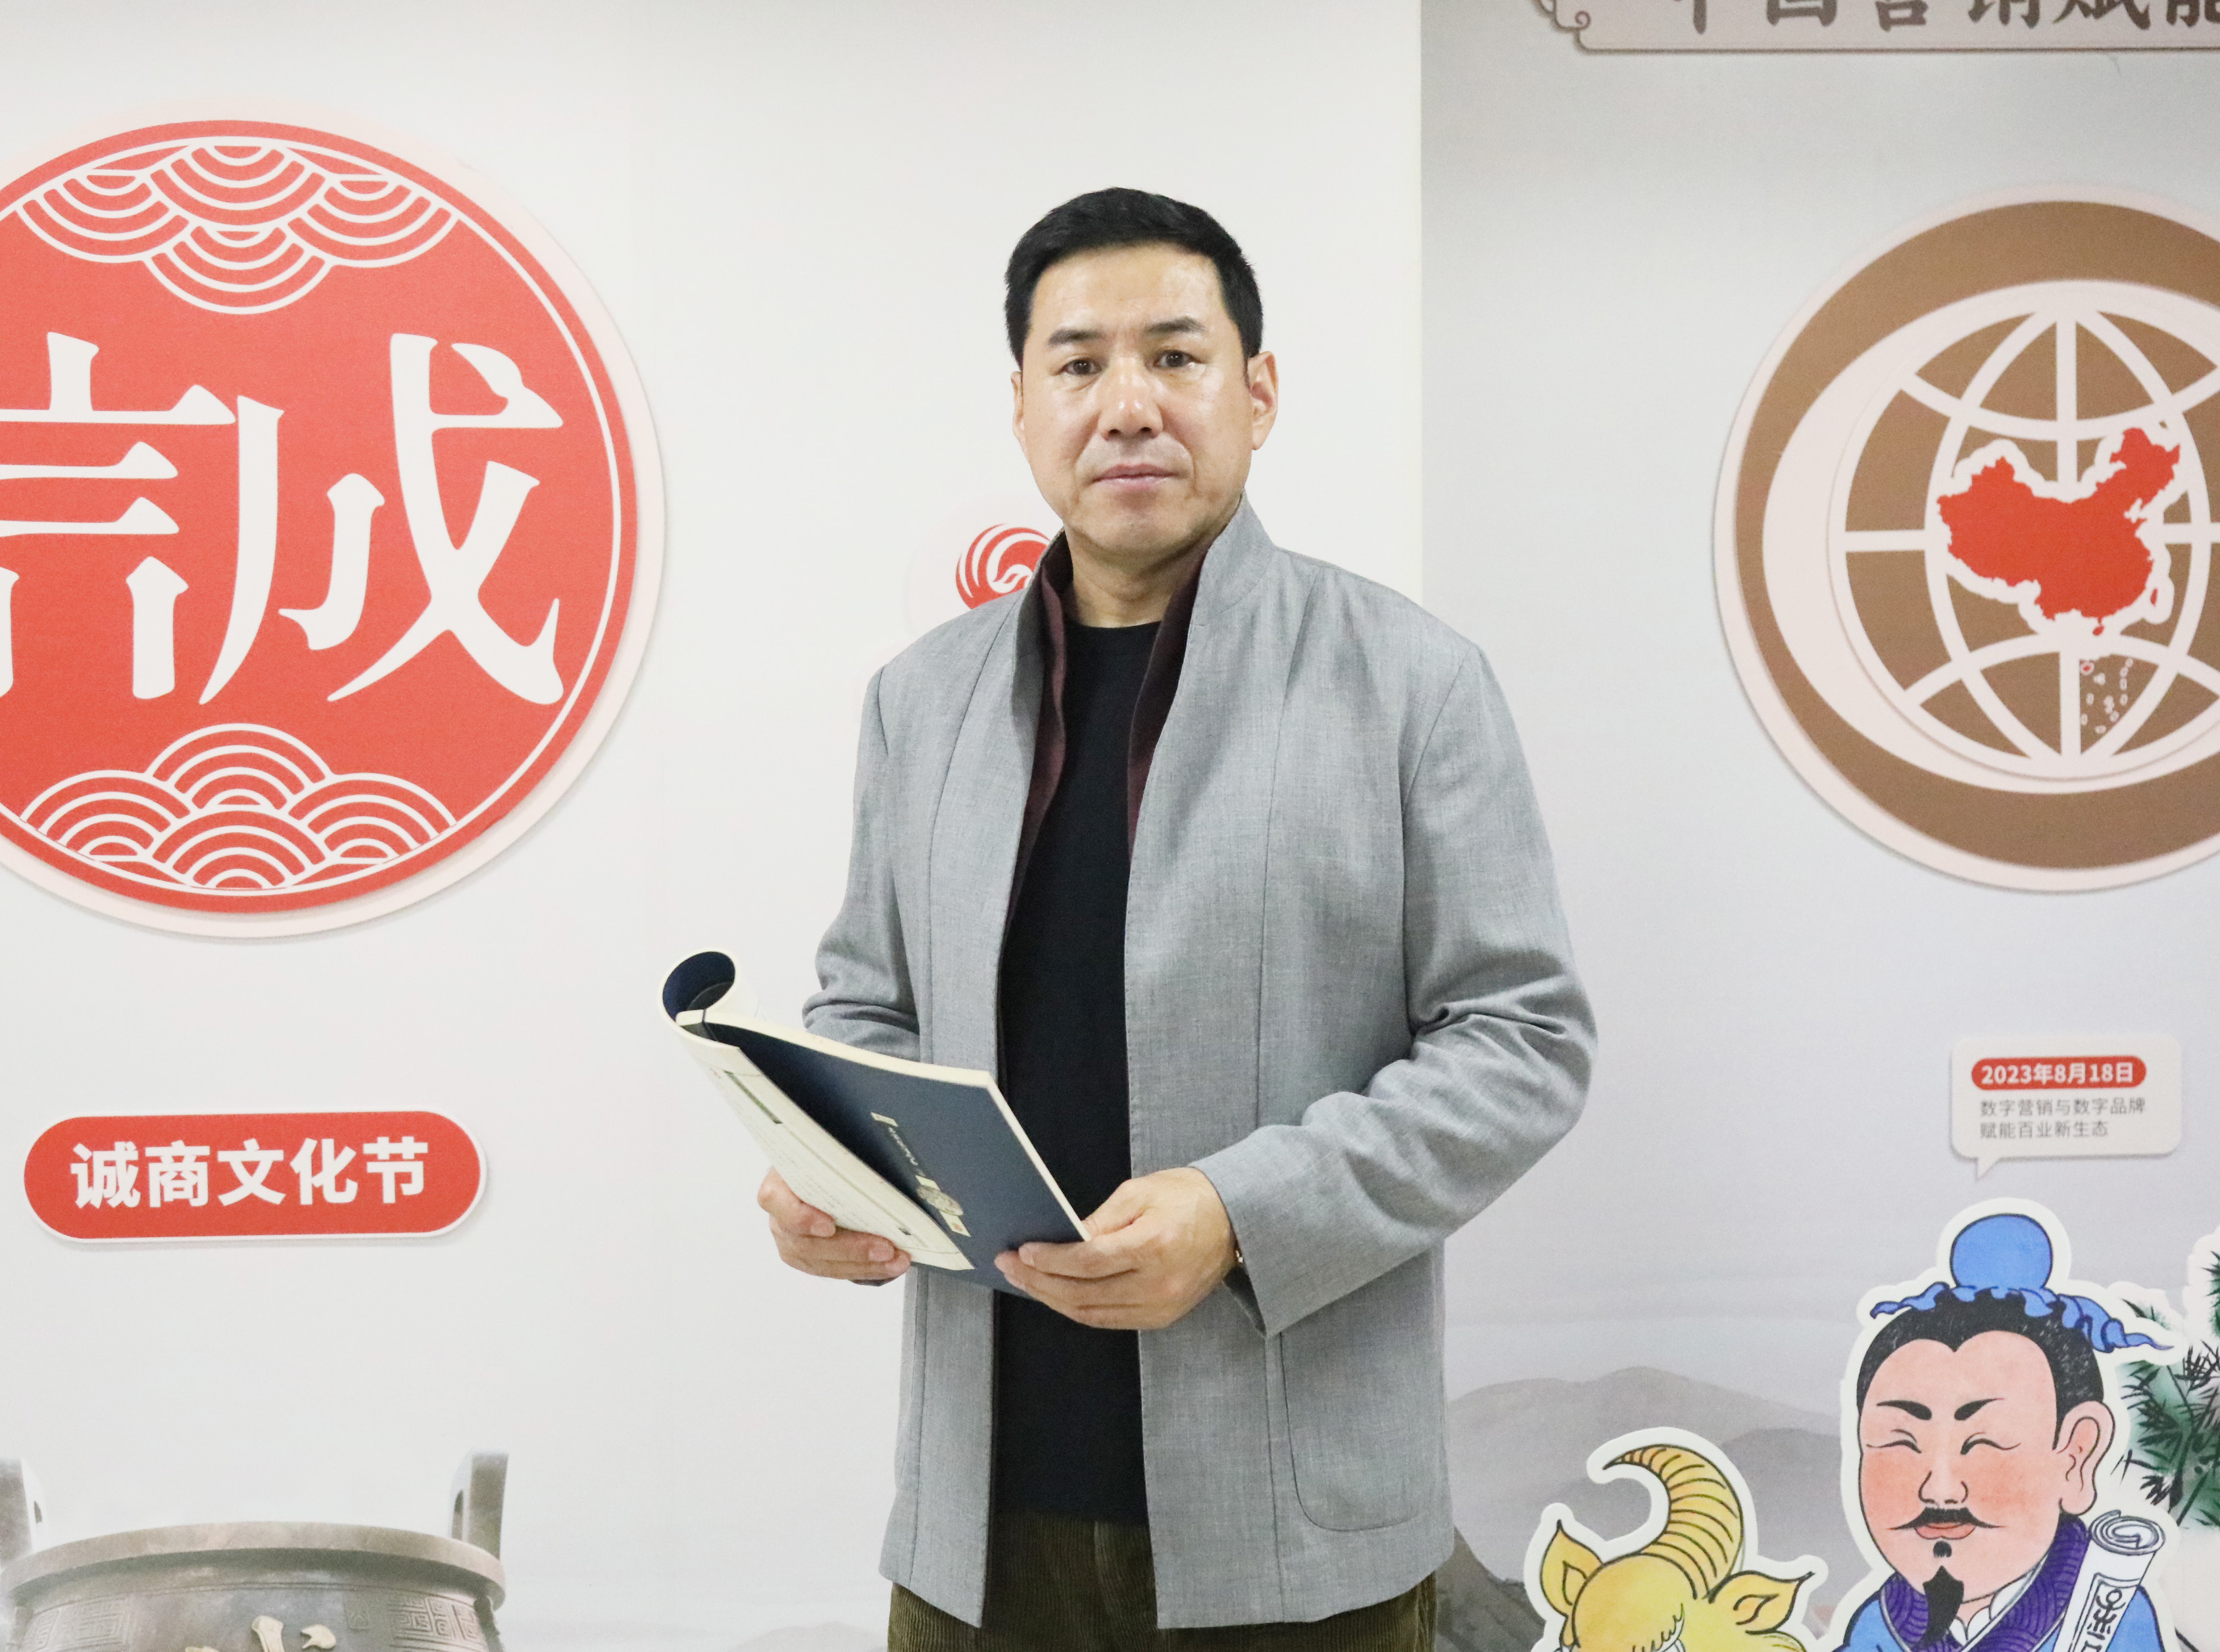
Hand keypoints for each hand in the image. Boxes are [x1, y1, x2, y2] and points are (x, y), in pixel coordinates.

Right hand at [757, 1169, 909, 1282]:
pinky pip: (830, 1269)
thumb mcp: (828, 1148)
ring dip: (861, 1264)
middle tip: (885, 1248)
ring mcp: (790, 1237)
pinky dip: (861, 1269)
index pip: (775, 1199)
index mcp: (779, 1178)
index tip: (828, 1225)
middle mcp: (779, 1213)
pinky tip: (885, 1265)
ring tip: (894, 1261)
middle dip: (850, 1248)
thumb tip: (880, 1155)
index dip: (800, 1217)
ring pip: (818, 1261)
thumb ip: (841, 1156)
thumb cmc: (825, 1157)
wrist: (819, 1167)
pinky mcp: (806, 1255)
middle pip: (804, 1241)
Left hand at [996, 1168, 1235, 1329]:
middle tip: (1010, 1267)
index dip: (1050, 1259)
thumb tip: (1062, 1239)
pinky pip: (1109, 1320)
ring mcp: (1161, 1307)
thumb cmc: (1188, 1197)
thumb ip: (1100, 1219)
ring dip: (1053, 1299)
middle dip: (1039, 1281)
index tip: (1022, 1251)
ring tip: (1026, 1281)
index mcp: (1154, 1246)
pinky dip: (1078, 1308)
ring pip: (1091, 1313)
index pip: (1088, 1261)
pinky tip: (1057, 1293)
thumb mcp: (1140, 1192)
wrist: (1236, 1220)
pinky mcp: (1162, 1318)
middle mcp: (1158, 1284)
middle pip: (1083, 1293)